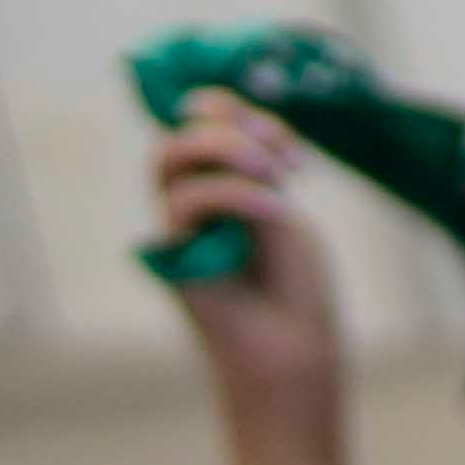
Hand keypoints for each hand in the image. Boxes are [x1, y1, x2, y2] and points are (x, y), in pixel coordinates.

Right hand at [146, 102, 348, 428]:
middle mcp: (185, 201)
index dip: (235, 112)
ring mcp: (173, 225)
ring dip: (226, 150)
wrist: (296, 352)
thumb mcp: (281, 213)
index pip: (198, 122)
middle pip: (178, 134)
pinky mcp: (169, 252)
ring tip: (278, 177)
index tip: (289, 144)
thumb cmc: (295, 290)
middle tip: (282, 163)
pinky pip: (185, 201)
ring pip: (168, 156)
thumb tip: (226, 118)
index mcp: (215, 186)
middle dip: (229, 129)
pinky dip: (237, 195)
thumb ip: (250, 167)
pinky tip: (279, 213)